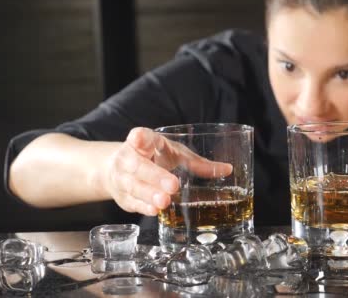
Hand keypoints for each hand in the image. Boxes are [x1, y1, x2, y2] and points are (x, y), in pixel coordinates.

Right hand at [102, 127, 232, 215]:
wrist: (120, 170)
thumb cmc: (155, 159)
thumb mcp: (176, 155)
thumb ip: (198, 163)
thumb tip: (227, 170)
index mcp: (144, 142)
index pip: (140, 136)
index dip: (140, 138)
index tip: (138, 138)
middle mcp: (129, 158)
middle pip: (138, 165)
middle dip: (154, 175)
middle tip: (173, 185)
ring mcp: (122, 178)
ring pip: (133, 186)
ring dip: (149, 194)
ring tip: (164, 201)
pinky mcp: (123, 196)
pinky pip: (131, 202)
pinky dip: (142, 206)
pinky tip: (154, 210)